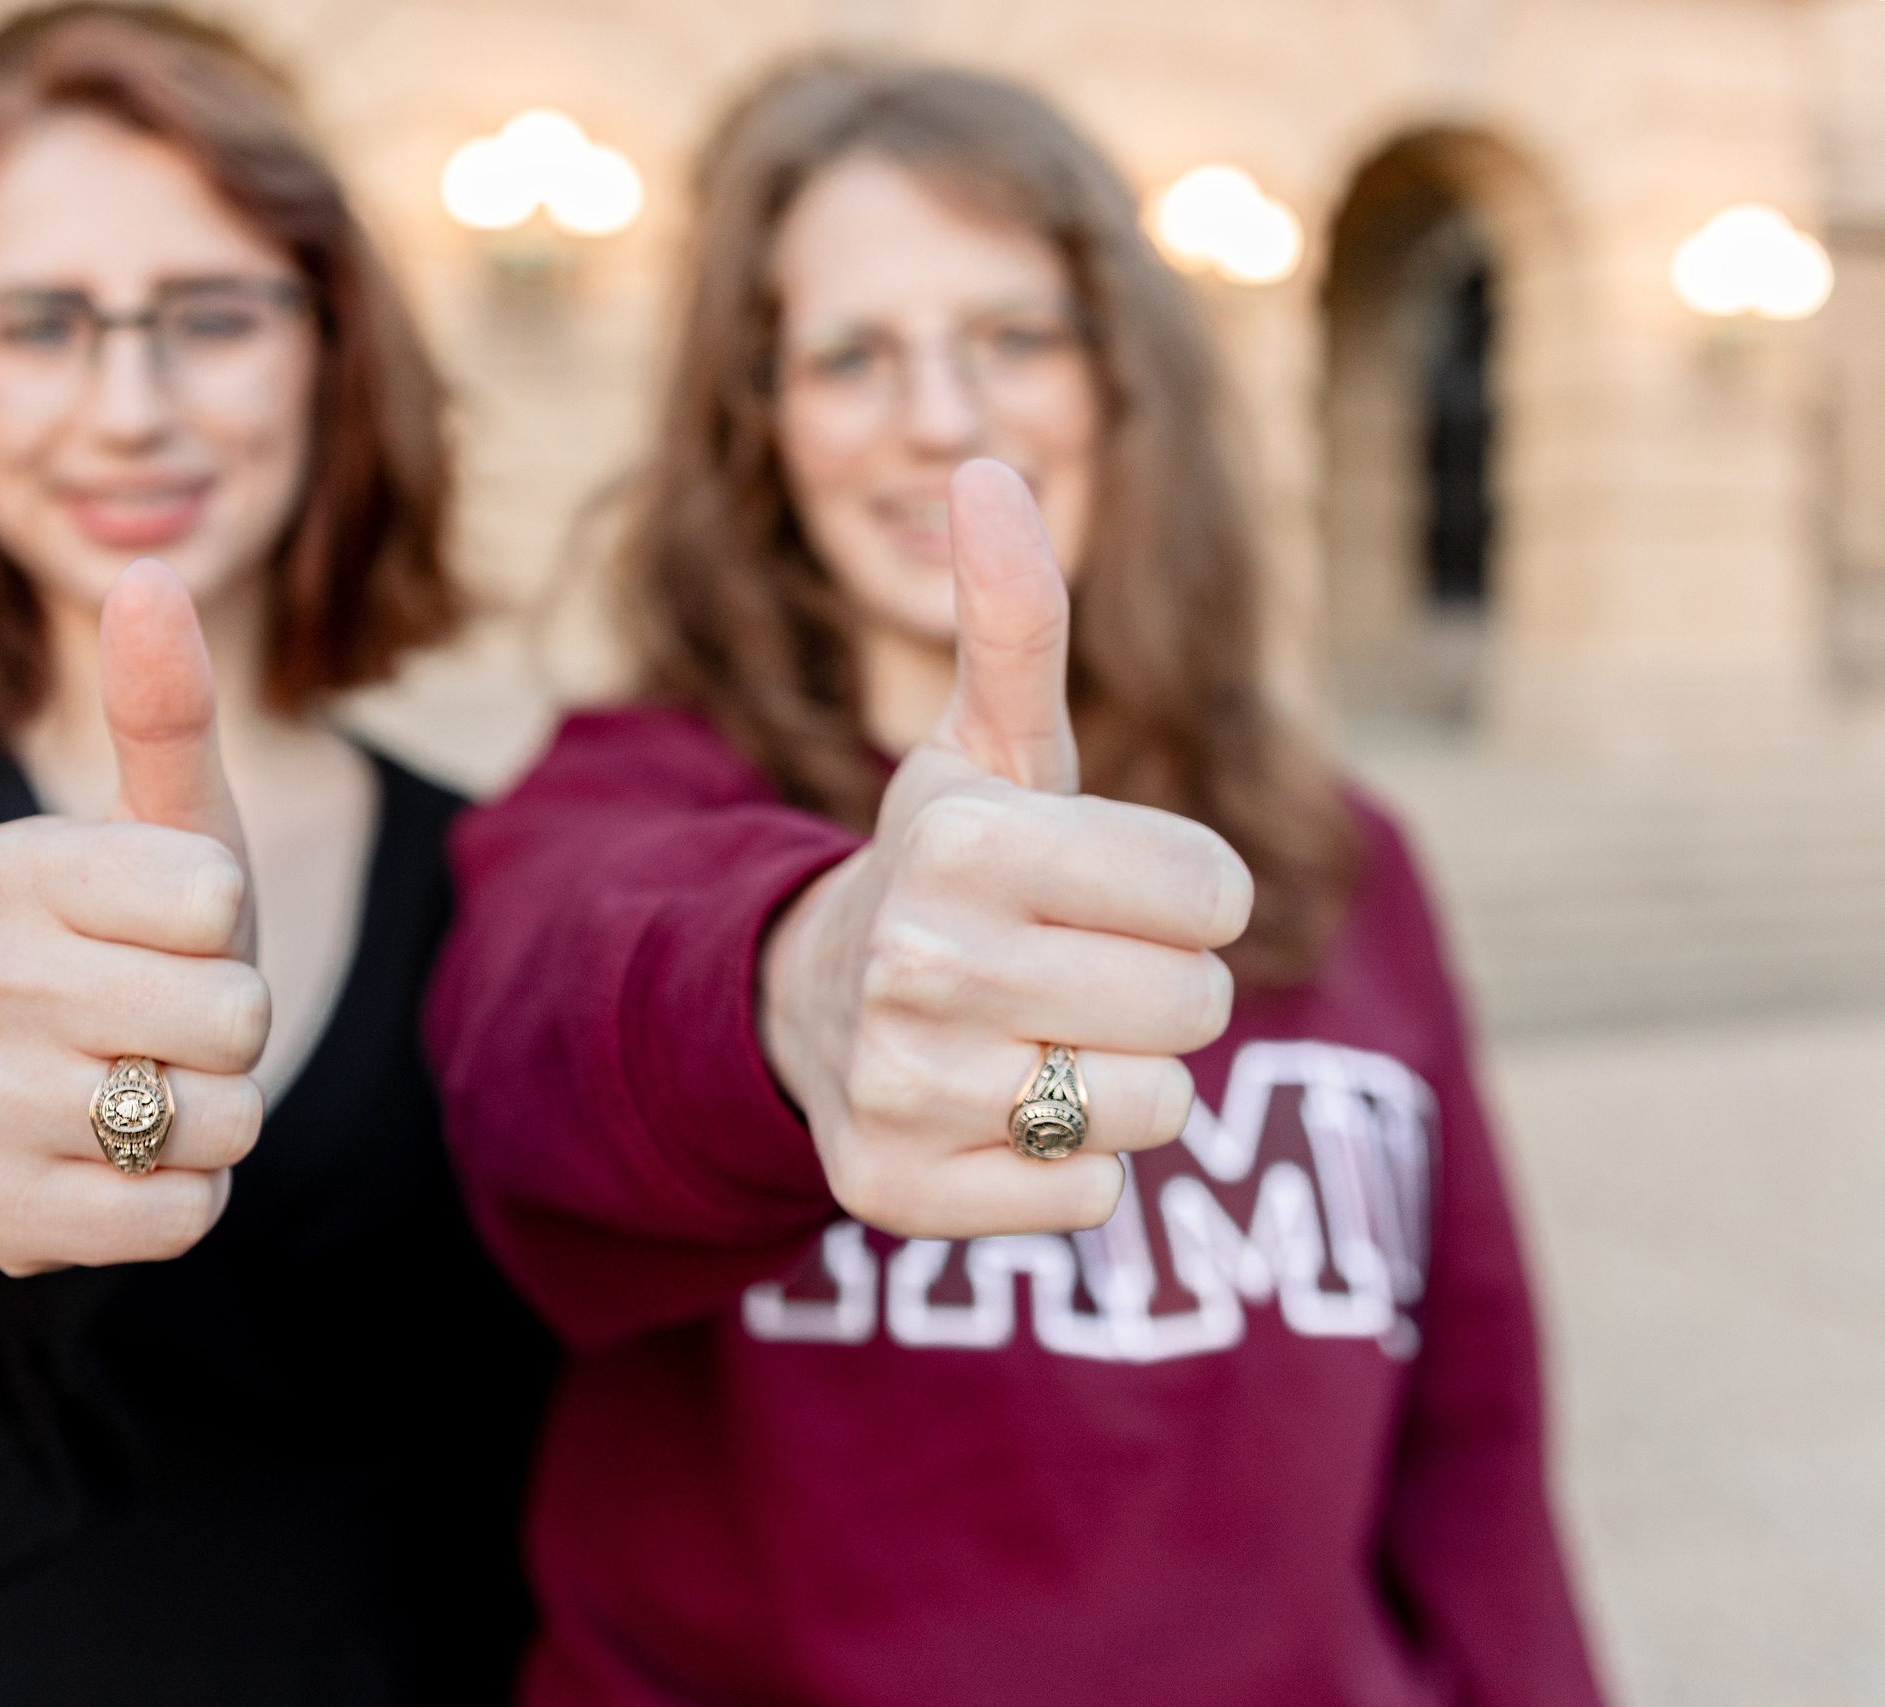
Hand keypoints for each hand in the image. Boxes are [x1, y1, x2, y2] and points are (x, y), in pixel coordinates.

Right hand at [0, 559, 268, 1275]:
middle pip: (231, 1014)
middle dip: (233, 1026)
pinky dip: (186, 1199)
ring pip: (213, 1121)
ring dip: (215, 1116)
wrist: (16, 1090)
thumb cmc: (120, 940)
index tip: (174, 928)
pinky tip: (127, 1164)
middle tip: (170, 1021)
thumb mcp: (160, 825)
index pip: (214, 894)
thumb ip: (165, 708)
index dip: (224, 921)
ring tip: (149, 1087)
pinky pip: (179, 1218)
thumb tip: (150, 568)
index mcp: (0, 865)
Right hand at [758, 460, 1251, 1238]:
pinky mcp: (893, 1193)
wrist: (811, 1003)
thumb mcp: (986, 748)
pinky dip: (1063, 1165)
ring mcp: (900, 1087)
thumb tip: (986, 462)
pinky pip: (1088, 1199)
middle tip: (1069, 971)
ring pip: (1151, 1109)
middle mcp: (919, 963)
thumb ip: (1014, 621)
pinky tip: (995, 1111)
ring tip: (1032, 1039)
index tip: (1111, 889)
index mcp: (962, 840)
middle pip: (1194, 1008)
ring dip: (1115, 1080)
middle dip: (1156, 990)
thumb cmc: (947, 869)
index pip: (1213, 891)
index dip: (1187, 892)